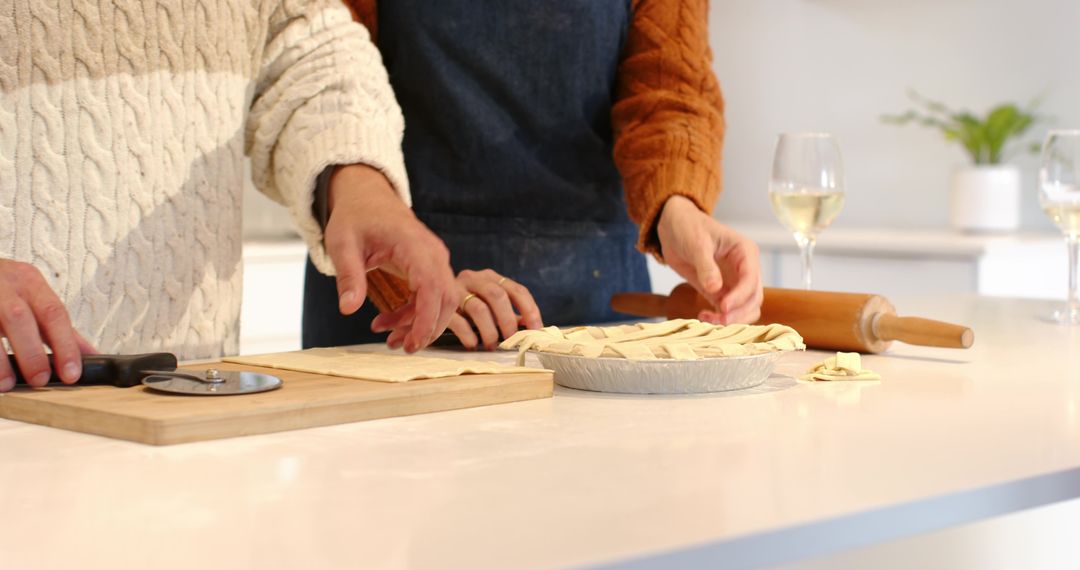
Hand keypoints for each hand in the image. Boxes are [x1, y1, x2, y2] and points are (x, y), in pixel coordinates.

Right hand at [0, 259, 97, 391]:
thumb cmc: (2, 289)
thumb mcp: (31, 298)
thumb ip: (58, 327)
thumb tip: (91, 354)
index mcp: (29, 281)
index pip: (54, 313)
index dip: (65, 345)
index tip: (71, 373)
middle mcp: (3, 284)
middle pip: (20, 318)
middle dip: (31, 353)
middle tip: (40, 380)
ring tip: (7, 384)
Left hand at [324, 164, 457, 352]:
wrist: (366, 197)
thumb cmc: (355, 217)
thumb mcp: (342, 245)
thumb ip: (348, 277)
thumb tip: (348, 309)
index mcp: (413, 245)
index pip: (432, 287)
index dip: (426, 319)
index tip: (413, 344)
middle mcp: (431, 252)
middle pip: (446, 298)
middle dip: (427, 328)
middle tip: (402, 348)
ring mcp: (433, 259)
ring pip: (441, 300)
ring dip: (419, 324)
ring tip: (390, 339)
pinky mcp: (428, 266)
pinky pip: (430, 296)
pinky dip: (414, 314)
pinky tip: (388, 323)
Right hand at [444, 270, 542, 349]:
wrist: (426, 299)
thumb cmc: (465, 306)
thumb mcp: (488, 306)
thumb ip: (509, 314)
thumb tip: (531, 329)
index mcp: (490, 277)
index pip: (516, 289)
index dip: (529, 309)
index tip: (535, 329)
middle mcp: (473, 279)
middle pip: (497, 295)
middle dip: (508, 321)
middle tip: (511, 340)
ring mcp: (455, 290)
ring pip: (478, 309)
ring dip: (489, 331)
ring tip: (491, 346)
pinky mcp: (441, 305)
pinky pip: (458, 321)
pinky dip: (469, 336)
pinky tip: (473, 344)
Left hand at [656, 196, 762, 323]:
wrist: (674, 228)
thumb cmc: (688, 227)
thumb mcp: (696, 244)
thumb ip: (706, 266)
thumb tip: (715, 288)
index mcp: (745, 252)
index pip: (751, 279)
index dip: (740, 296)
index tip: (723, 306)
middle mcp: (745, 268)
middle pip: (754, 298)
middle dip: (739, 312)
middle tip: (718, 319)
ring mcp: (734, 282)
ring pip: (746, 308)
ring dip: (732, 318)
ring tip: (708, 319)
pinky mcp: (721, 291)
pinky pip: (728, 311)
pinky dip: (720, 318)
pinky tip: (703, 316)